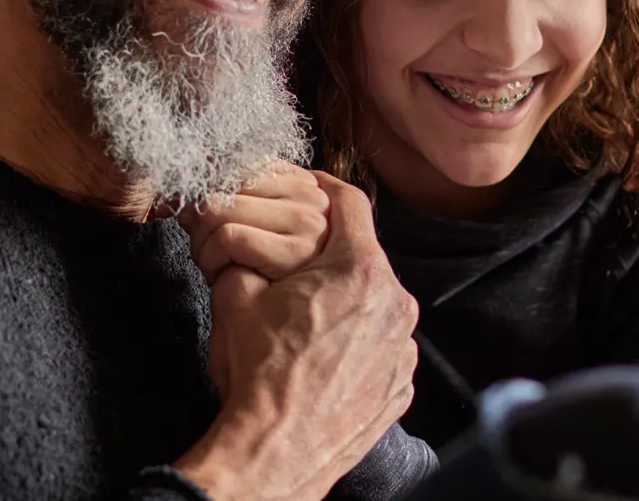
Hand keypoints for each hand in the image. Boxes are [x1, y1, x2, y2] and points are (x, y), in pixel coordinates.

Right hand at [175, 172, 418, 500]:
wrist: (275, 452)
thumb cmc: (257, 376)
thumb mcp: (235, 297)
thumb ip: (245, 254)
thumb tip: (235, 238)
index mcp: (360, 271)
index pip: (351, 202)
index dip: (325, 187)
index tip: (311, 186)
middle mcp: (395, 304)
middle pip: (365, 257)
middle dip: (331, 256)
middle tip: (297, 263)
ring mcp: (402, 349)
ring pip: (376, 304)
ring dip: (347, 302)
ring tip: (307, 319)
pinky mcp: (400, 386)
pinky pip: (382, 348)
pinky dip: (357, 344)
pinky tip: (323, 358)